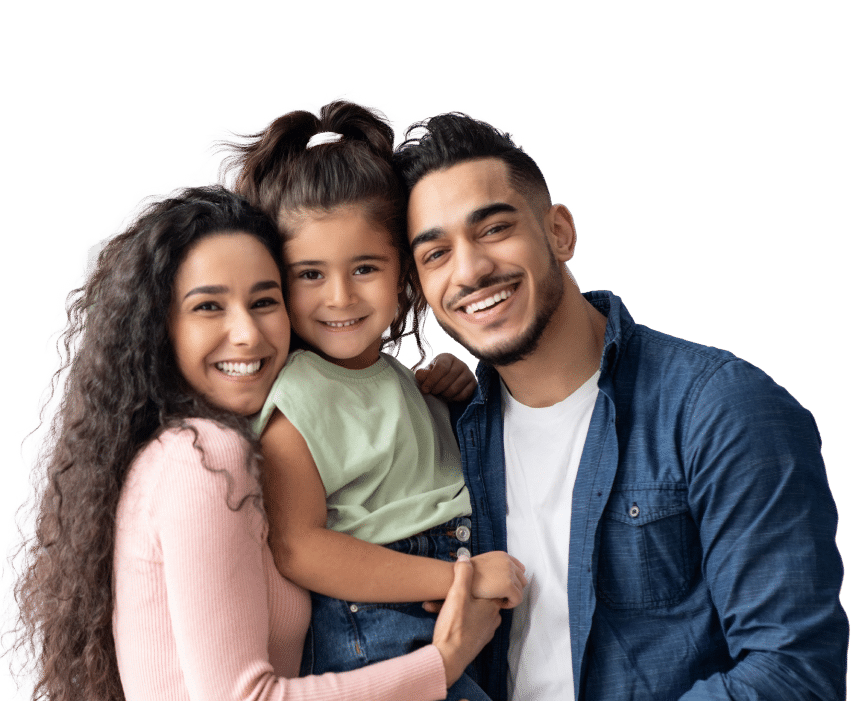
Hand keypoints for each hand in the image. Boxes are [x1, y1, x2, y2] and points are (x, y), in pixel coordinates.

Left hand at [415, 353, 476, 401]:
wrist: (451, 378)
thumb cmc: (437, 374)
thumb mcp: (428, 372)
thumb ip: (422, 374)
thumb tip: (420, 376)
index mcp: (447, 358)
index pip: (441, 368)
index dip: (431, 380)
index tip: (425, 389)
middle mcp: (460, 363)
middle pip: (446, 381)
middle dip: (436, 390)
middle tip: (433, 392)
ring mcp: (468, 373)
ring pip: (454, 389)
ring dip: (444, 395)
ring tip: (441, 393)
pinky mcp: (473, 384)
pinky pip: (462, 395)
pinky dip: (453, 399)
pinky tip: (449, 396)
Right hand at [430, 556, 501, 687]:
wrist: (448, 657)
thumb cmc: (454, 626)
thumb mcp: (457, 594)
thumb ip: (462, 573)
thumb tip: (465, 558)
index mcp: (492, 605)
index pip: (493, 586)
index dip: (481, 580)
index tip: (467, 579)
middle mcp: (493, 618)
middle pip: (484, 599)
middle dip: (470, 594)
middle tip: (454, 592)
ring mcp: (487, 631)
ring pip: (479, 613)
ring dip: (466, 608)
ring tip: (449, 606)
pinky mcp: (478, 642)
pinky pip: (474, 626)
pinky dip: (464, 621)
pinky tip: (452, 620)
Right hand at [469, 551, 526, 607]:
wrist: (455, 578)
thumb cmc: (465, 576)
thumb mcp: (481, 564)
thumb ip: (494, 567)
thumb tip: (499, 577)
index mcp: (503, 556)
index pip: (519, 569)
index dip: (512, 580)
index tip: (502, 587)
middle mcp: (508, 562)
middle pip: (522, 580)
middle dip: (512, 588)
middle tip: (498, 594)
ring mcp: (509, 573)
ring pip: (520, 590)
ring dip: (509, 596)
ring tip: (496, 598)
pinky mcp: (508, 585)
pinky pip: (518, 599)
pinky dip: (509, 604)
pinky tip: (496, 602)